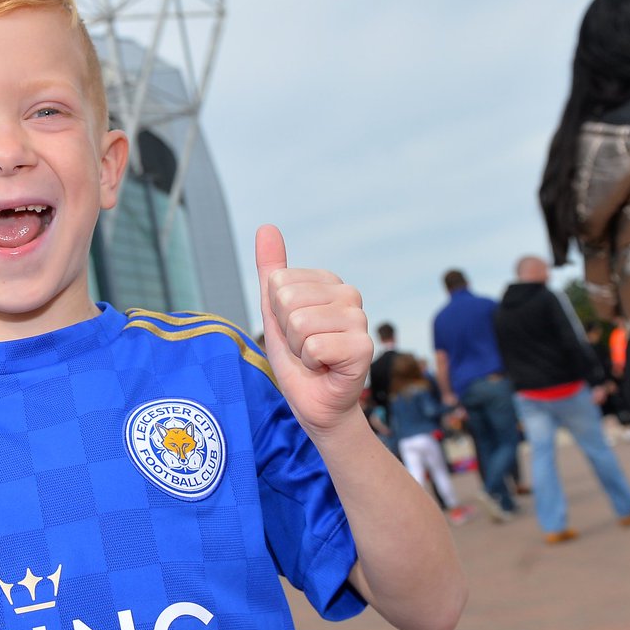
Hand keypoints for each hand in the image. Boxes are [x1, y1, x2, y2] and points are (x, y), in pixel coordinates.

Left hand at [256, 224, 371, 434]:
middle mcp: (349, 294)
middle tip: (302, 347)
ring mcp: (360, 319)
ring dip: (297, 349)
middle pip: (287, 299)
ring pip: (299, 323)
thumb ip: (271, 269)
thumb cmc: (297, 358)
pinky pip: (314, 346)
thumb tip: (266, 227)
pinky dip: (311, 363)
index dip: (275, 313)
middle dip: (285, 332)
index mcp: (328, 281)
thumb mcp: (275, 311)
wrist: (315, 402)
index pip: (277, 282)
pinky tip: (326, 368)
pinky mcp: (363, 347)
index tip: (292, 331)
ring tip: (314, 357)